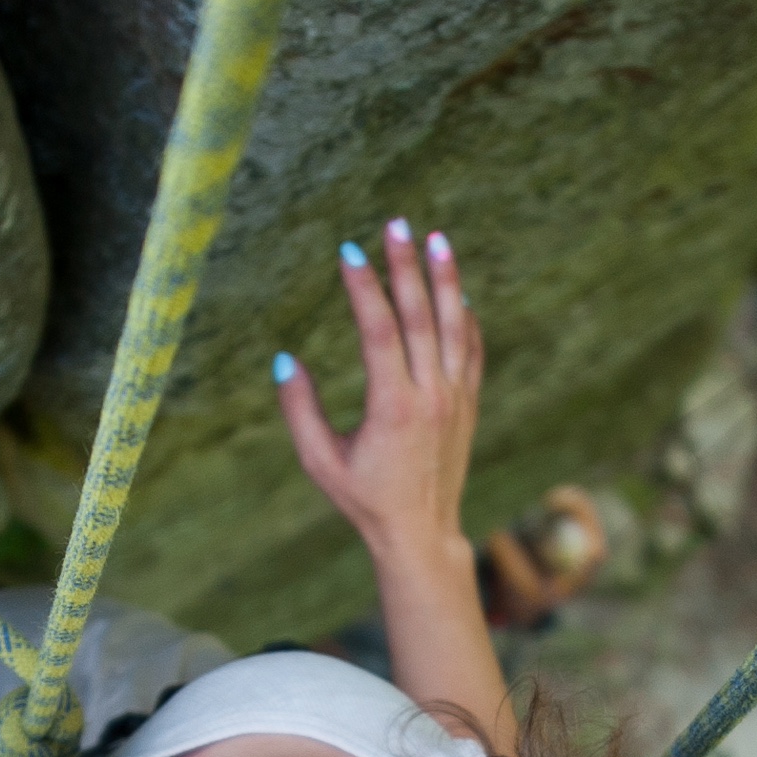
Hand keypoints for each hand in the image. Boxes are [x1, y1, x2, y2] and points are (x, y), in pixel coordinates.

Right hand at [276, 220, 483, 559]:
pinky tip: (456, 292)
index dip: (364, 288)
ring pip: (454, 327)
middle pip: (421, 317)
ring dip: (446, 279)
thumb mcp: (320, 461)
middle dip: (406, 266)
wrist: (421, 533)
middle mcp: (431, 398)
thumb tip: (285, 359)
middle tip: (396, 223)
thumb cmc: (364, 499)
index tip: (349, 251)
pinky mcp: (469, 405)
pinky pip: (471, 351)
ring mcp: (456, 399)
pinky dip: (465, 319)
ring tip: (437, 238)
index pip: (380, 333)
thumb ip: (299, 410)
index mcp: (393, 409)